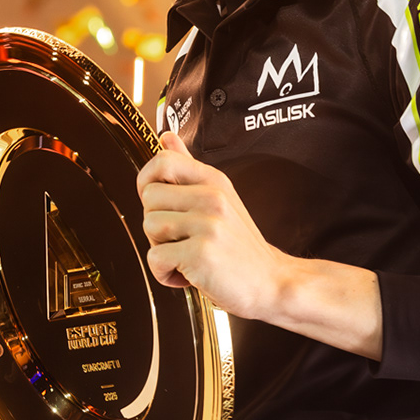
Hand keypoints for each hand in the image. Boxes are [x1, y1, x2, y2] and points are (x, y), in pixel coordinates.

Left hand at [137, 131, 287, 319]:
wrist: (270, 282)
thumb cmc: (240, 246)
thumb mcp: (221, 198)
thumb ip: (189, 166)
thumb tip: (166, 137)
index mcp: (214, 181)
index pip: (162, 161)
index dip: (148, 182)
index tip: (160, 203)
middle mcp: (212, 197)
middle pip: (149, 197)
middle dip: (156, 223)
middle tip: (181, 238)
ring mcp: (208, 224)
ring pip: (150, 227)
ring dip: (161, 250)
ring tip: (187, 255)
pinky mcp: (201, 253)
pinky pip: (156, 258)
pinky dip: (165, 274)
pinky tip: (188, 274)